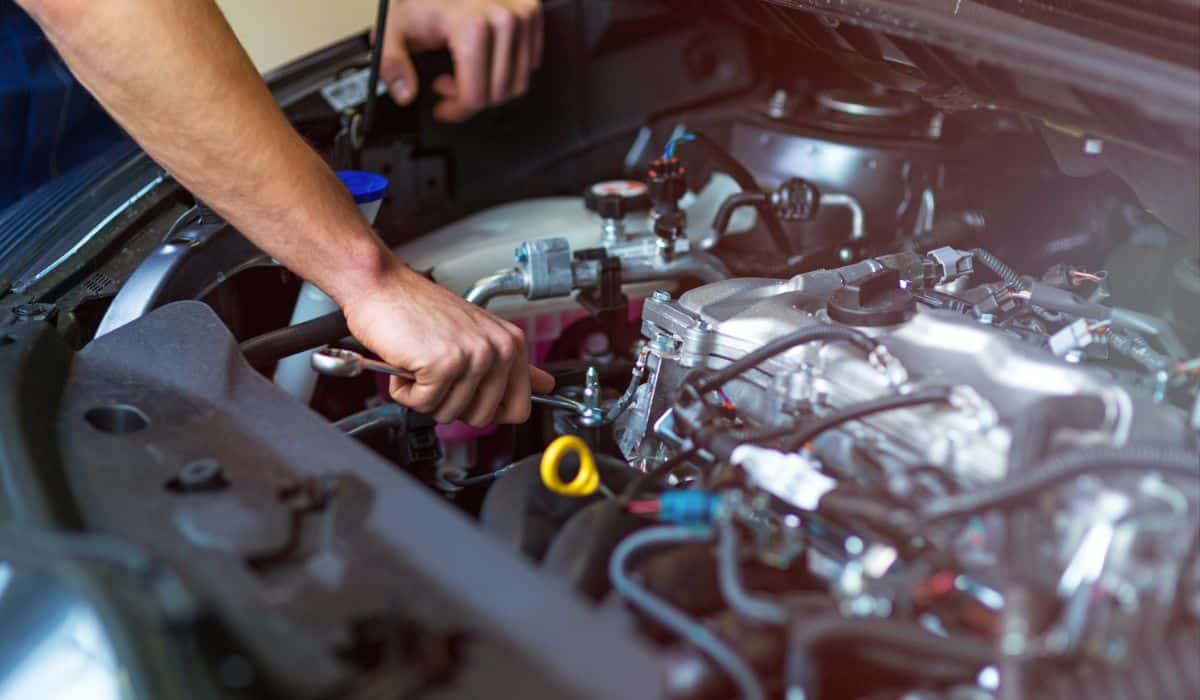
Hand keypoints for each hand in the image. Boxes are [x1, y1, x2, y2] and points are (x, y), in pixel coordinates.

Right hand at [342, 262, 554, 425]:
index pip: (520, 408)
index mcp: (511, 344)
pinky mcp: (443, 364)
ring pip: (449, 413)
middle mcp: (498, 349)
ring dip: (424, 395)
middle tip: (436, 372)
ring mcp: (473, 356)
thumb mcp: (476, 335)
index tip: (470, 395)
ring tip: (420, 361)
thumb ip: (512, 364)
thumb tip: (544, 385)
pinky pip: (423, 404)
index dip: (489, 411)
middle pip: (481, 418)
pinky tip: (406, 362)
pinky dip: (405, 391)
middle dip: (450, 403)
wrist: (381, 287)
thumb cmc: (419, 310)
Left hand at [379, 0, 542, 121]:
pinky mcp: (532, 14)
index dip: (456, 111)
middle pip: (497, 93)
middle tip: (448, 86)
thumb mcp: (393, 28)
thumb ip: (390, 61)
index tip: (443, 108)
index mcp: (472, 26)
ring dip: (490, 87)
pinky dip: (507, 70)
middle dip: (470, 99)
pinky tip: (484, 59)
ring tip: (464, 72)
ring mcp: (522, 16)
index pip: (476, 95)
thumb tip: (404, 92)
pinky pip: (529, 63)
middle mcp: (503, 19)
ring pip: (516, 83)